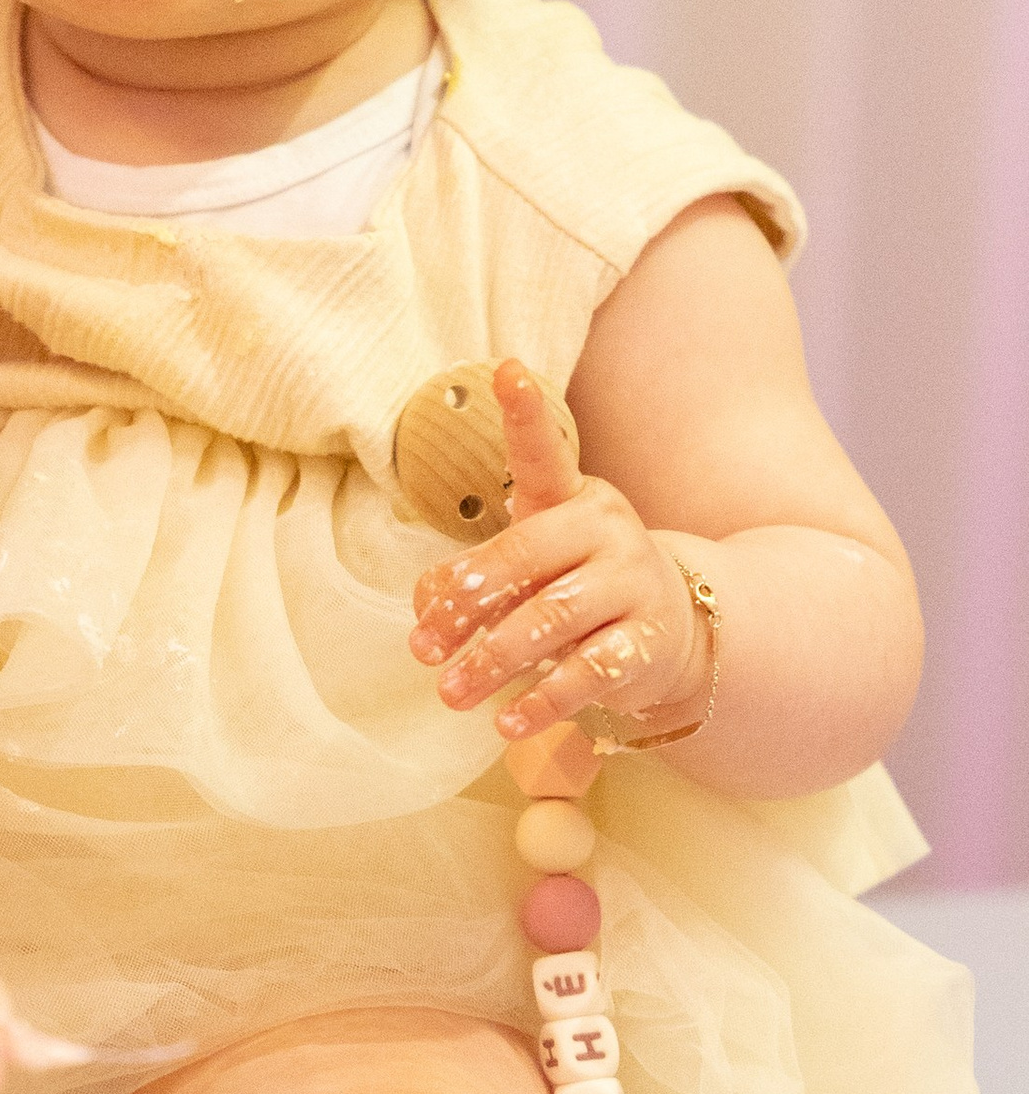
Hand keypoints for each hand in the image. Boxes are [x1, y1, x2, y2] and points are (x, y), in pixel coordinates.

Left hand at [408, 360, 708, 743]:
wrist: (670, 631)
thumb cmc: (573, 586)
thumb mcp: (528, 569)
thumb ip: (473, 579)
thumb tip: (428, 612)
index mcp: (571, 498)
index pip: (544, 453)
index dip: (527, 413)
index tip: (507, 369)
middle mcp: (606, 532)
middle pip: (525, 556)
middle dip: (466, 603)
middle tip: (422, 646)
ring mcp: (633, 584)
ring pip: (552, 620)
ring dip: (493, 661)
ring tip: (450, 693)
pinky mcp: (647, 642)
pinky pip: (589, 672)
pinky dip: (544, 701)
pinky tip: (507, 724)